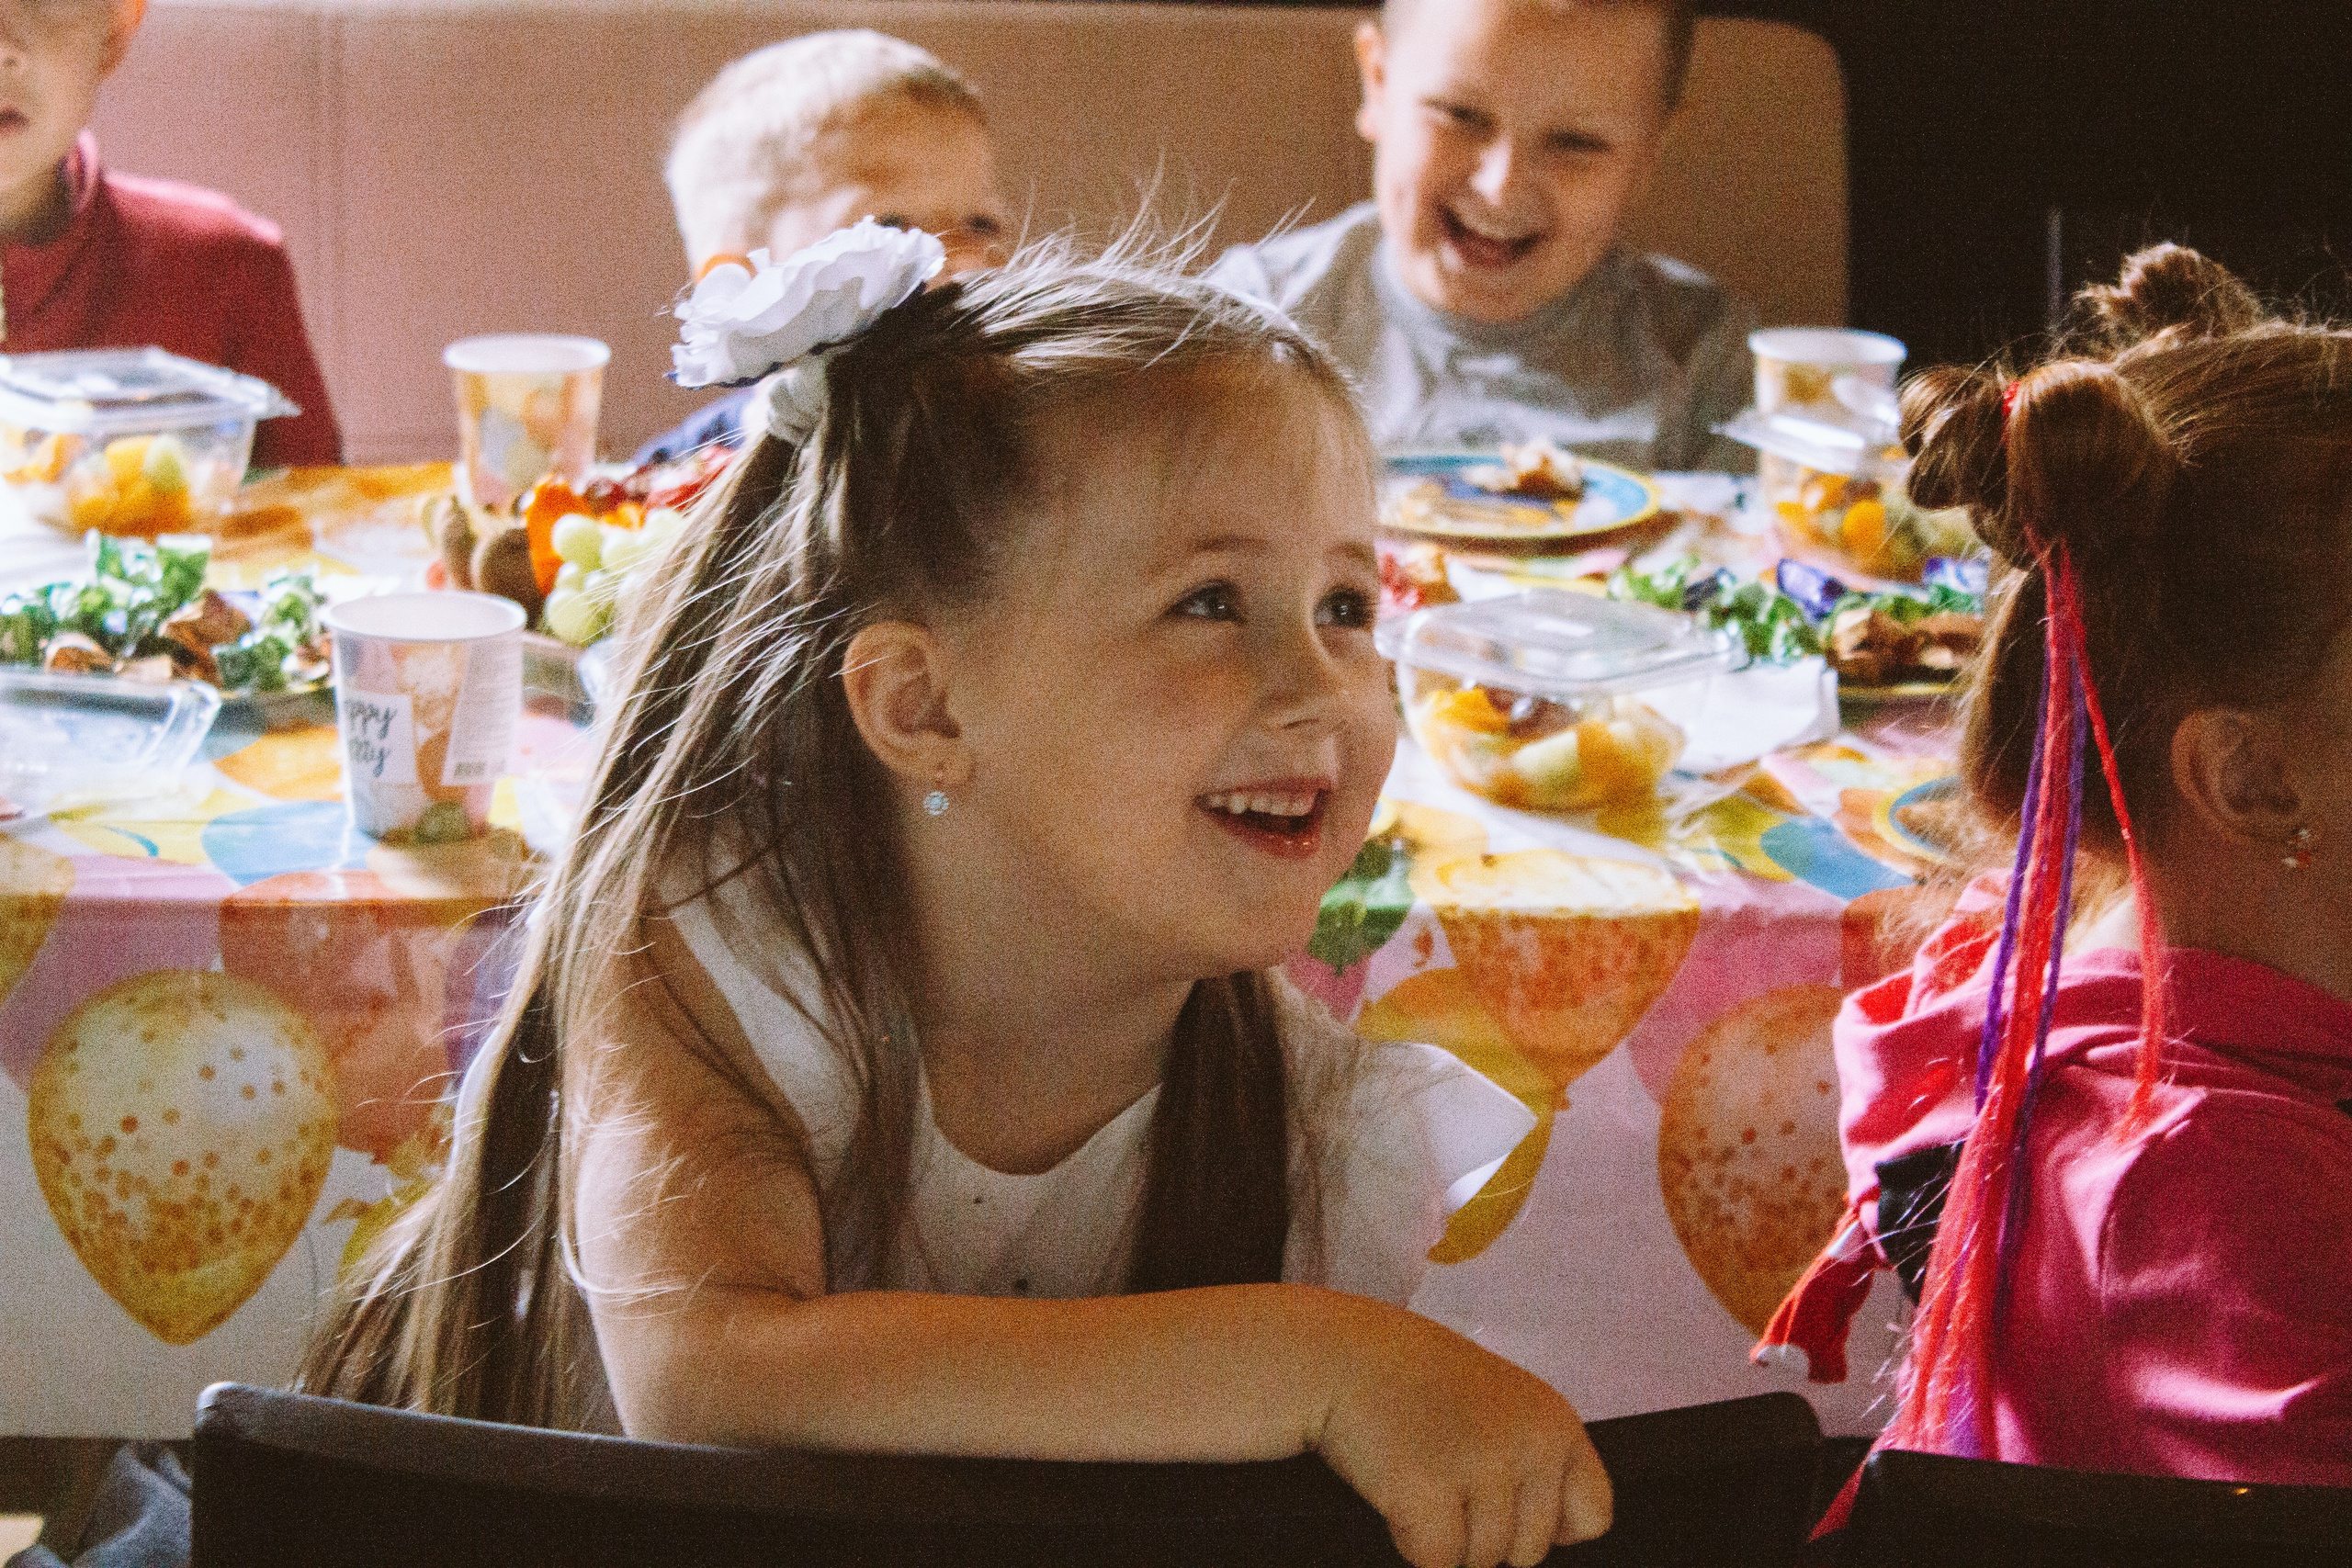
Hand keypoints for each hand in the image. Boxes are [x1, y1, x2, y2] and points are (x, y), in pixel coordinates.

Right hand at [1312, 1302, 1610, 1567]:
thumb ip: (1535, 1459)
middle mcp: (1530, 1446)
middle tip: (1445, 1475)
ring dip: (1446, 1536)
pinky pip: (1438, 1560)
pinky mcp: (1429, 1495)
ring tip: (1420, 1473)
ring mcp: (1481, 1469)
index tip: (1507, 1499)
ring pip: (1481, 1560)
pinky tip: (1397, 1490)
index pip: (1593, 1515)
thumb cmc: (1417, 1381)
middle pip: (1529, 1552)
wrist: (1343, 1354)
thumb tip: (1566, 1538)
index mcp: (1556, 1423)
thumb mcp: (1504, 1403)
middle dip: (1484, 1532)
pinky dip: (1412, 1541)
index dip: (1549, 1523)